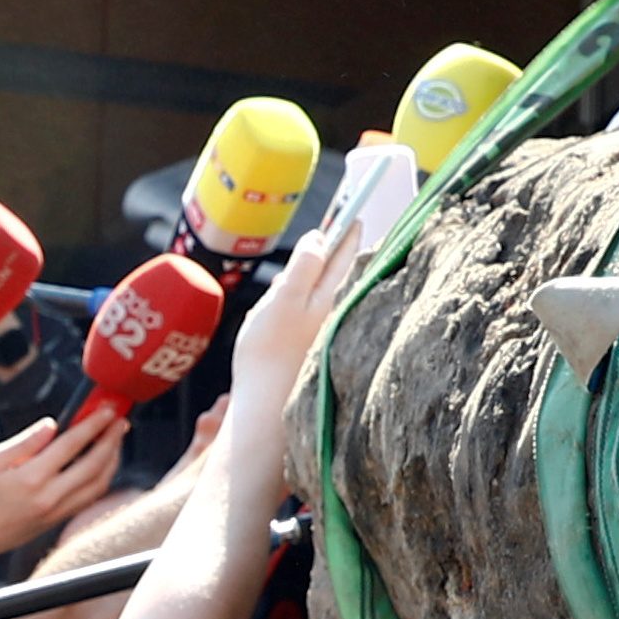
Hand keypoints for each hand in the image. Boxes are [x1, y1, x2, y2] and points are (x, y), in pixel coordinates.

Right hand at [0, 404, 125, 567]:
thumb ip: (24, 442)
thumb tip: (52, 425)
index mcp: (31, 478)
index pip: (72, 445)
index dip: (93, 424)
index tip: (106, 410)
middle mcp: (49, 497)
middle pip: (94, 465)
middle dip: (112, 440)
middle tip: (121, 421)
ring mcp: (57, 511)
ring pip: (99, 484)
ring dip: (112, 459)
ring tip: (115, 439)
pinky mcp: (58, 520)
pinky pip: (90, 497)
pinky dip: (102, 478)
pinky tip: (102, 464)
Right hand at [215, 219, 368, 472]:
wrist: (266, 409)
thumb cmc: (270, 354)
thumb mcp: (283, 300)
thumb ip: (304, 267)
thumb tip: (321, 238)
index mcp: (331, 297)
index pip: (345, 254)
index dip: (346, 229)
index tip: (353, 210)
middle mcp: (335, 314)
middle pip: (338, 273)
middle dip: (338, 250)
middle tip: (343, 226)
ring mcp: (325, 332)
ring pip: (324, 294)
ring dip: (320, 277)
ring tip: (317, 259)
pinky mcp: (313, 349)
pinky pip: (314, 315)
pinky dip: (309, 303)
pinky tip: (296, 305)